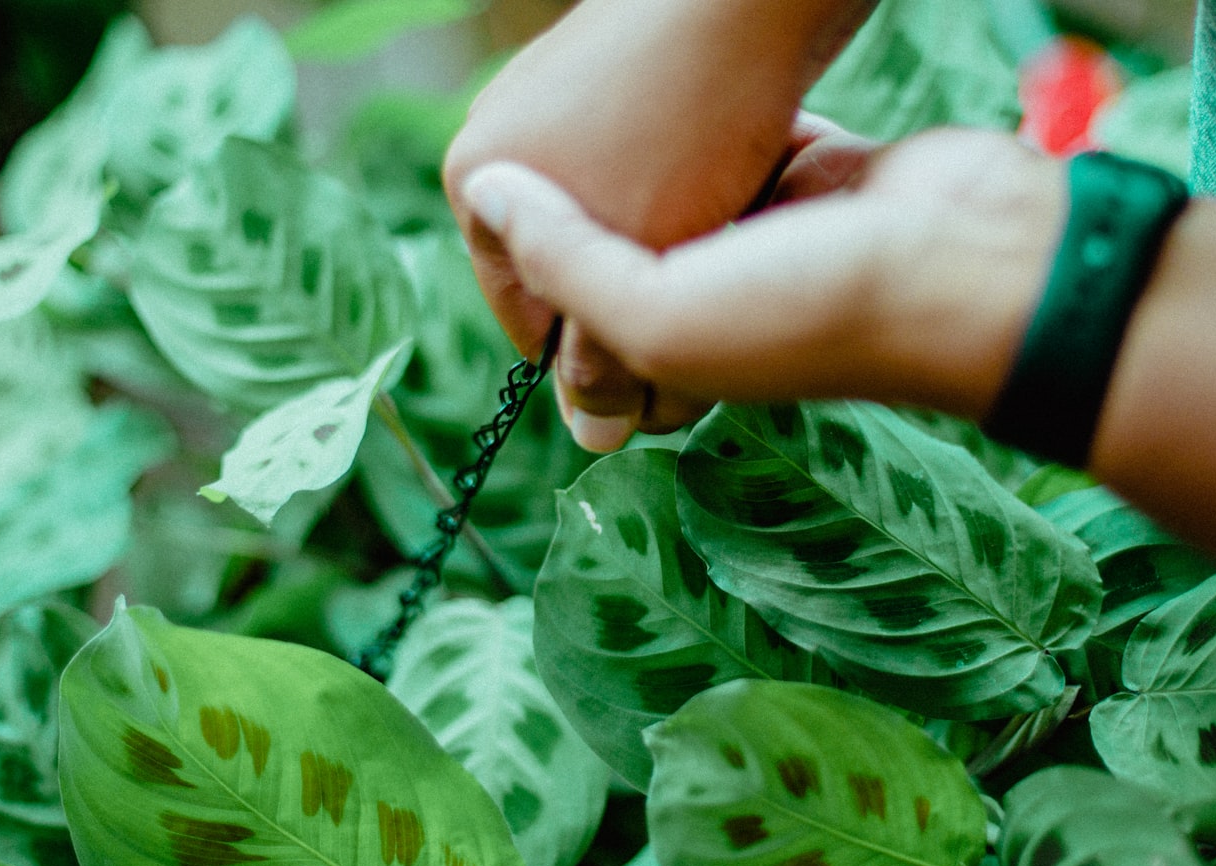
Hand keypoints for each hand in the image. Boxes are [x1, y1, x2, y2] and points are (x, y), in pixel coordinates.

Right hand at [443, 0, 873, 449]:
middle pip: (578, 268)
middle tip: (711, 281)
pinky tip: (740, 172)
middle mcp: (504, 134)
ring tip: (731, 221)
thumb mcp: (636, 264)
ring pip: (622, 218)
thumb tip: (589, 442)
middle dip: (641, 289)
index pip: (532, 324)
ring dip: (675, 240)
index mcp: (476, 182)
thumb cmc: (690, 129)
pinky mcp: (623, 72)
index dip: (604, 355)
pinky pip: (651, 165)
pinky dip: (692, 186)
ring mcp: (558, 96)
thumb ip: (602, 356)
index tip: (668, 356)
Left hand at [460, 126, 1066, 424]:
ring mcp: (759, 239)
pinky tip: (695, 87)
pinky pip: (739, 147)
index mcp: (673, 360)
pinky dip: (720, 125)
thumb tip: (487, 196)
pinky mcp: (805, 178)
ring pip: (675, 195)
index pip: (578, 341)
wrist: (968, 257)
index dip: (540, 286)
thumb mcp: (659, 313)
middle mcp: (713, 306)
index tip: (525, 207)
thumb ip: (564, 266)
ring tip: (620, 111)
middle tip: (580, 154)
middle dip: (598, 207)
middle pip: (623, 258)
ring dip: (651, 158)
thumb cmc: (811, 306)